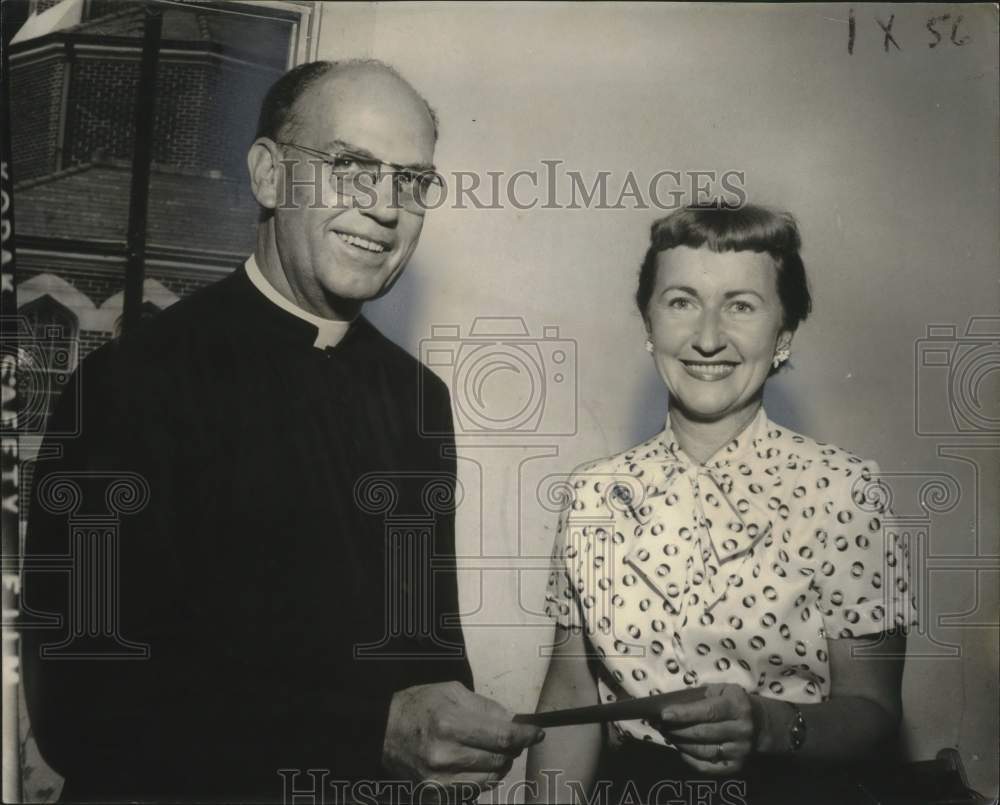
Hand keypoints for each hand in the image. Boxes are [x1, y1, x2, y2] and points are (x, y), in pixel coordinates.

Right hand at [382, 681, 544, 792]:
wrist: (383, 731)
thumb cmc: (419, 705)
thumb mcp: (452, 692)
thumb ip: (486, 707)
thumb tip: (514, 722)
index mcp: (450, 724)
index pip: (502, 737)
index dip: (525, 736)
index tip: (537, 733)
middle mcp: (445, 756)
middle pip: (500, 761)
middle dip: (512, 749)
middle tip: (509, 739)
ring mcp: (439, 780)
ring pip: (490, 780)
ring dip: (499, 766)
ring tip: (491, 751)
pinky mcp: (435, 795)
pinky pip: (473, 792)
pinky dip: (482, 779)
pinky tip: (474, 764)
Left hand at [656, 683, 758, 773]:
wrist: (759, 724)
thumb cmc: (732, 702)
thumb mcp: (721, 690)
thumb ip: (699, 696)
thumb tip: (670, 704)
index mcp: (737, 706)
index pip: (708, 712)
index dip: (684, 714)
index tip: (664, 714)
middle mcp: (741, 730)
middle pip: (702, 733)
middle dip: (677, 729)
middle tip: (659, 724)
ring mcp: (740, 751)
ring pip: (703, 751)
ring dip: (680, 743)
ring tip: (667, 734)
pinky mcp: (736, 767)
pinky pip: (707, 767)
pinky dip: (690, 759)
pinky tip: (680, 748)